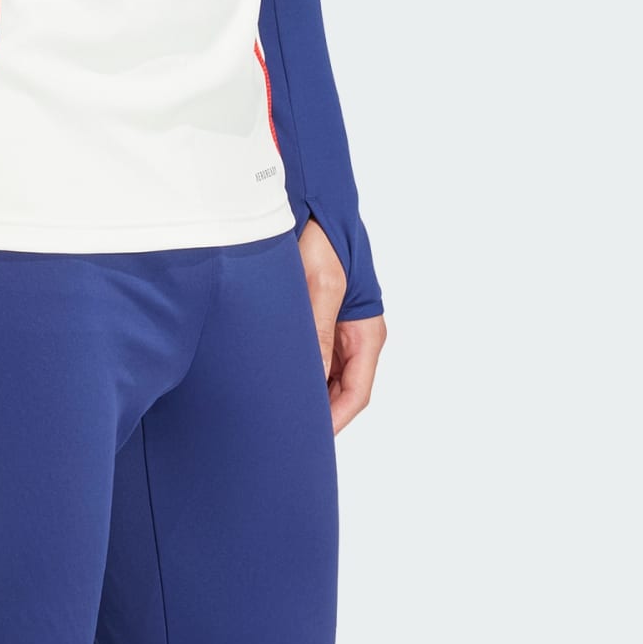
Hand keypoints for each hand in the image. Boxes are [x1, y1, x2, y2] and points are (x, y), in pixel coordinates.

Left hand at [297, 216, 386, 435]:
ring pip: (326, 378)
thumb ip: (318, 334)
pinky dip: (299, 372)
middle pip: (341, 391)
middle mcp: (357, 338)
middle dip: (318, 413)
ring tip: (276, 412)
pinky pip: (313, 358)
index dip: (334, 421)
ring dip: (307, 393)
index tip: (308, 438)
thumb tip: (312, 381)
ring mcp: (339, 331)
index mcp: (367, 334)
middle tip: (284, 431)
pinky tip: (276, 380)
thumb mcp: (320, 286)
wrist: (312, 205)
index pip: (356, 394)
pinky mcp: (320, 322)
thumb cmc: (322, 239)